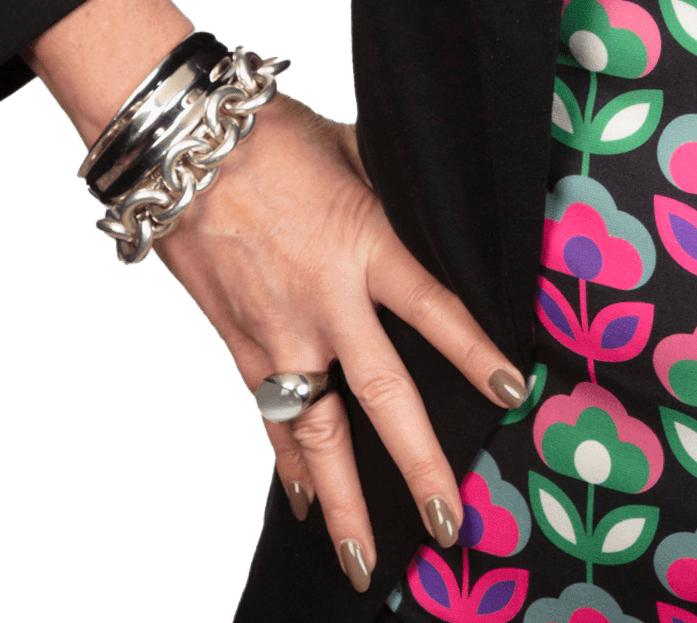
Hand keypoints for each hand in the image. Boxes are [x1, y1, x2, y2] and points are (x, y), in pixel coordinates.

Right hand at [148, 89, 529, 595]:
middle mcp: (324, 301)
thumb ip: (390, 197)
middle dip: (418, 464)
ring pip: (317, 433)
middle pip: (382, 396)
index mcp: (363, 242)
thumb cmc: (272, 136)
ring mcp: (277, 332)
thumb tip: (431, 210)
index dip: (475, 352)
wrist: (181, 150)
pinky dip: (288, 463)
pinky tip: (304, 502)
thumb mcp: (351, 152)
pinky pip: (272, 417)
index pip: (433, 308)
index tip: (514, 391)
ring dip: (343, 500)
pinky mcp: (238, 345)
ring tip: (365, 559)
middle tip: (449, 521)